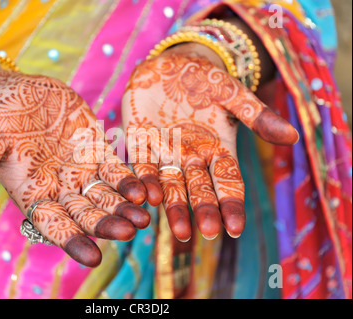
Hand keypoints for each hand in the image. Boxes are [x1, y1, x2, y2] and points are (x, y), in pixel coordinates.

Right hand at [0, 66, 149, 266]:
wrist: (20, 92)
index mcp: (33, 194)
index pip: (54, 224)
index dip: (72, 241)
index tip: (94, 258)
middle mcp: (60, 188)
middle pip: (86, 214)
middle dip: (106, 225)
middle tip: (129, 233)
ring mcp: (81, 171)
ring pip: (105, 196)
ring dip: (124, 208)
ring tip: (143, 218)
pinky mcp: (97, 151)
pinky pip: (117, 170)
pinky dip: (129, 181)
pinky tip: (144, 191)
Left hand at [122, 48, 298, 241]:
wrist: (171, 63)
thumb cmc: (206, 78)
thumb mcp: (232, 93)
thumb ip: (256, 115)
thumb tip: (293, 137)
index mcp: (217, 148)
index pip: (227, 181)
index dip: (232, 204)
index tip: (235, 228)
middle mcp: (191, 157)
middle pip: (199, 188)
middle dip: (203, 210)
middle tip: (207, 232)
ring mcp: (164, 152)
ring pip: (170, 184)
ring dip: (173, 207)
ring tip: (178, 232)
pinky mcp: (139, 142)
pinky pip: (141, 164)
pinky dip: (144, 180)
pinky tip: (147, 197)